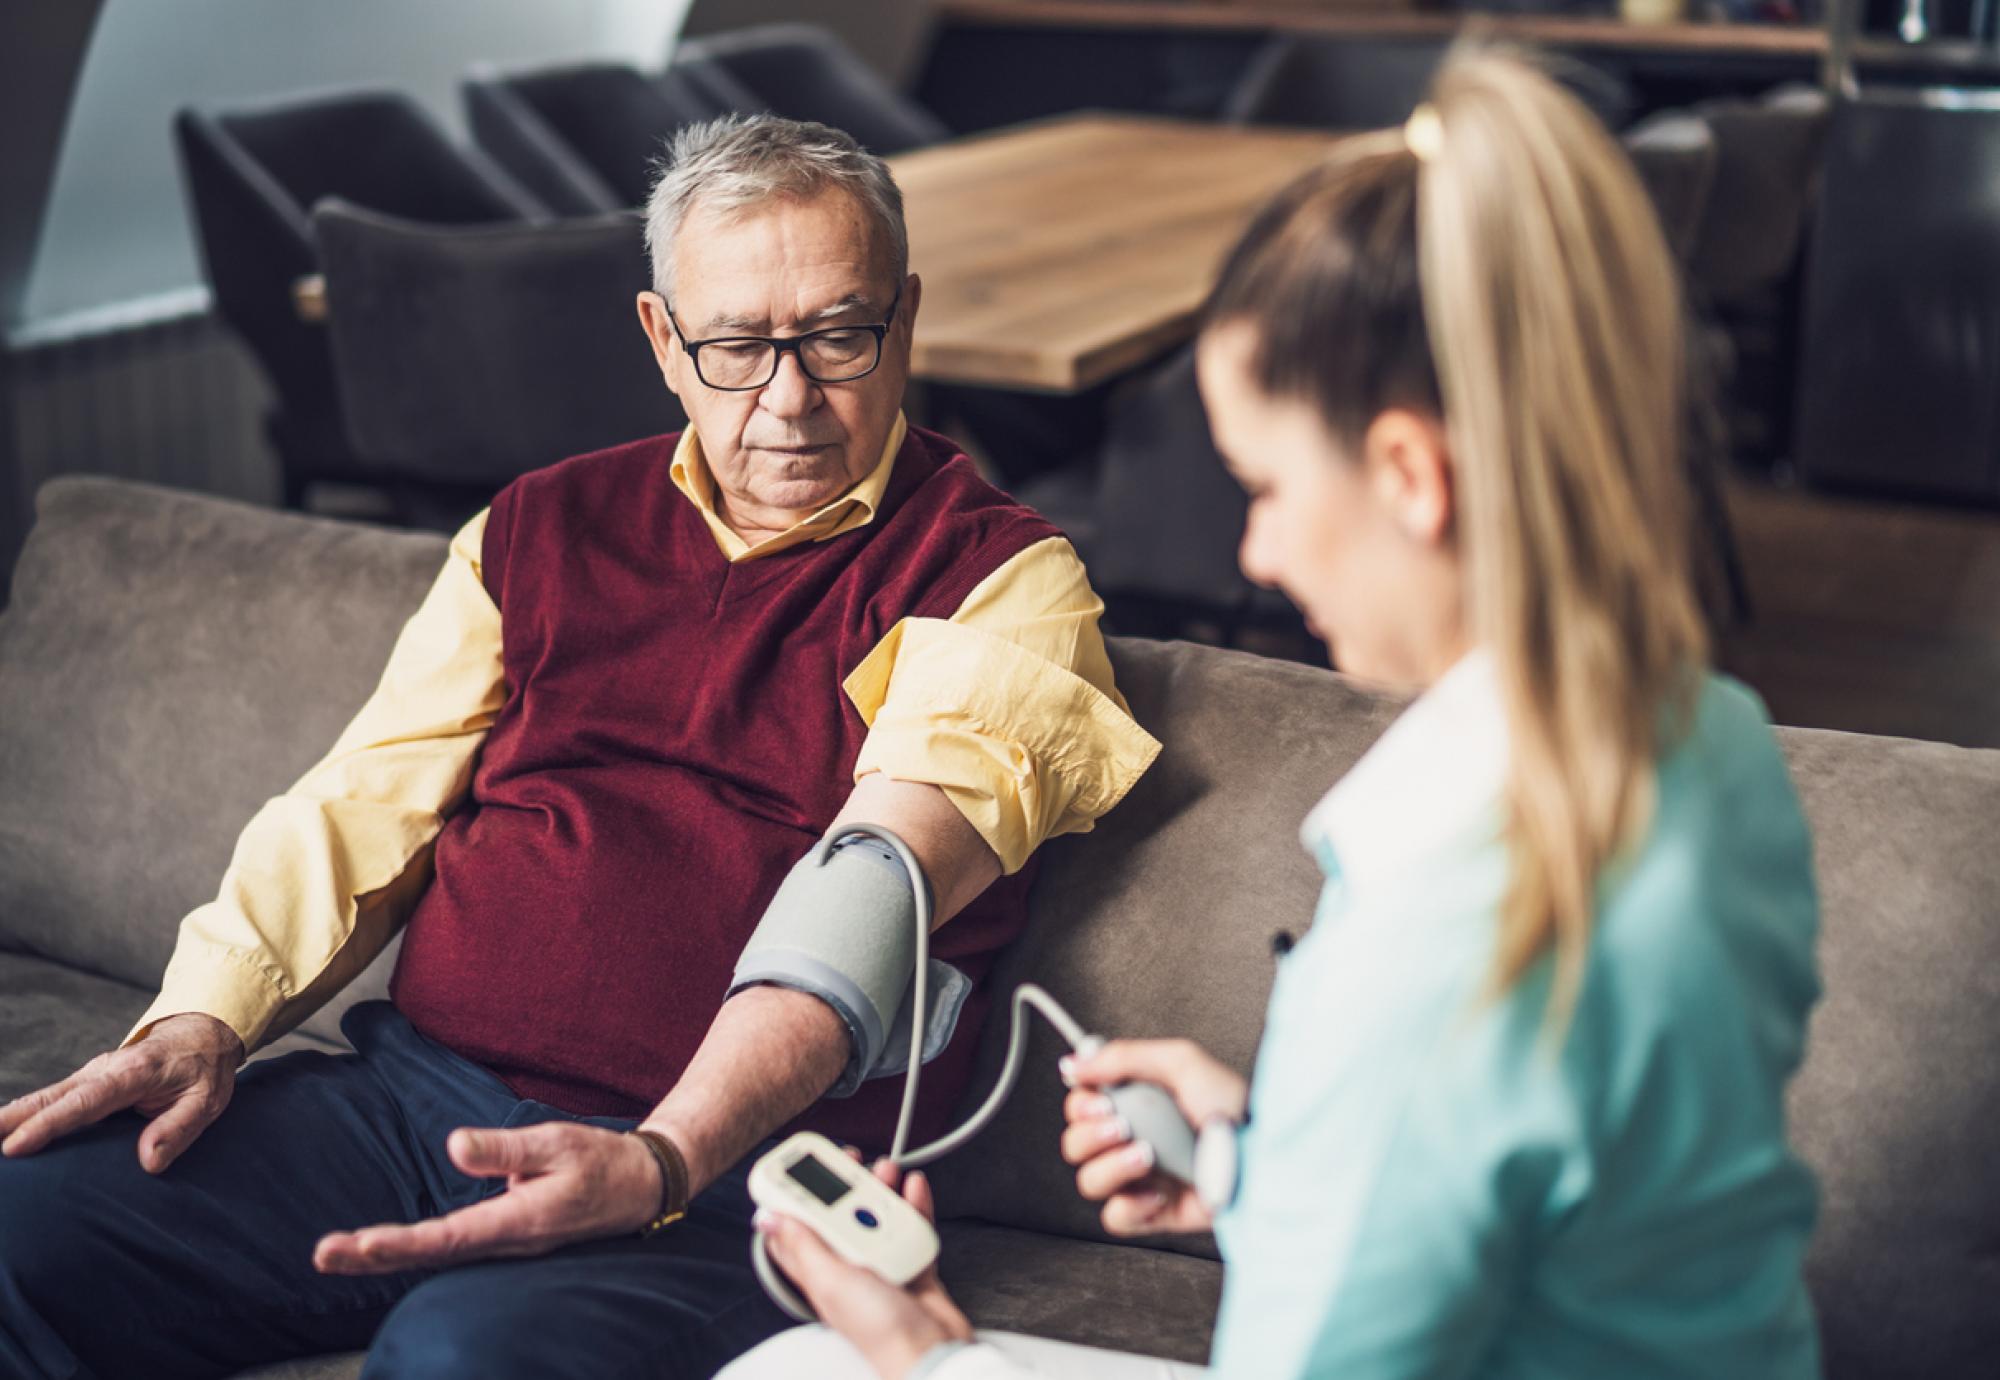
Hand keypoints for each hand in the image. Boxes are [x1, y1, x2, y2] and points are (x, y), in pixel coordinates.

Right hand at [0, 1012, 243, 1171]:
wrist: (202, 1032)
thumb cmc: (204, 1069)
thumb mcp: (207, 1099)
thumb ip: (179, 1128)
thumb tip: (148, 1162)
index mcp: (132, 1074)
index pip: (83, 1103)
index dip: (47, 1126)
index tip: (15, 1146)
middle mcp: (103, 1070)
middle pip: (51, 1098)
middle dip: (10, 1119)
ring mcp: (92, 1074)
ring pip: (46, 1097)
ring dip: (11, 1116)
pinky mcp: (88, 1081)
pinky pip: (53, 1099)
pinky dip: (25, 1112)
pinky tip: (5, 1129)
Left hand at [313, 1122, 665, 1273]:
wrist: (639, 1186)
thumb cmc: (600, 1161)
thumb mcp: (558, 1143)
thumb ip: (506, 1148)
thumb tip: (454, 1145)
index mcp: (519, 1221)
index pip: (449, 1237)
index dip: (401, 1243)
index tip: (359, 1243)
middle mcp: (506, 1241)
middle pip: (431, 1255)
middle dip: (374, 1256)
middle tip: (323, 1255)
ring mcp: (505, 1242)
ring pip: (437, 1254)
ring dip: (386, 1255)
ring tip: (337, 1252)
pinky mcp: (504, 1234)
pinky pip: (451, 1246)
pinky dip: (412, 1249)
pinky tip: (383, 1247)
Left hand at [756, 1155, 972, 1379]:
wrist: (931, 1352)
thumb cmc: (879, 1330)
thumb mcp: (832, 1282)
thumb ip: (803, 1247)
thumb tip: (766, 1218)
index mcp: (820, 1272)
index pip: (795, 1229)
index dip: (792, 1196)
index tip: (797, 1166)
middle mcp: (848, 1268)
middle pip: (839, 1215)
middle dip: (844, 1183)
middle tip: (851, 1159)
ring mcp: (881, 1266)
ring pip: (876, 1216)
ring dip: (881, 1189)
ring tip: (887, 1170)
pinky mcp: (911, 1266)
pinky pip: (910, 1227)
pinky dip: (914, 1205)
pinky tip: (914, 1189)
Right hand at [1059, 1038, 1247, 1236]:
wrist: (1261, 1155)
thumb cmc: (1232, 1106)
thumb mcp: (1181, 1062)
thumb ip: (1124, 1057)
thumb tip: (1075, 1063)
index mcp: (1136, 1104)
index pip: (1081, 1106)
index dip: (1081, 1104)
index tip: (1100, 1100)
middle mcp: (1133, 1140)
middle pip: (1075, 1144)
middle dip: (1091, 1134)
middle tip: (1123, 1126)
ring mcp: (1141, 1179)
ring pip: (1089, 1181)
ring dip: (1110, 1166)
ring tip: (1147, 1155)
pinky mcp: (1153, 1213)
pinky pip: (1116, 1217)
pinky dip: (1130, 1205)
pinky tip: (1158, 1191)